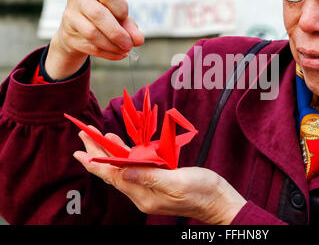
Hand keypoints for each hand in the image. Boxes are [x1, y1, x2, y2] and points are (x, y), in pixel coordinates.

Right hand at [46, 0, 144, 79]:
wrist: (80, 27)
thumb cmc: (106, 15)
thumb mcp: (121, 16)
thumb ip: (130, 26)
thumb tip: (138, 40)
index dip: (121, 8)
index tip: (125, 18)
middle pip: (98, 14)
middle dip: (117, 33)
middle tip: (129, 44)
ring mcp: (70, 14)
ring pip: (92, 33)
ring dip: (112, 46)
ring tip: (125, 50)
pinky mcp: (67, 34)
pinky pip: (90, 46)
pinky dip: (108, 53)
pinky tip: (118, 54)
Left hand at [73, 127, 245, 224]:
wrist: (218, 201)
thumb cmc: (202, 191)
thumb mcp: (176, 182)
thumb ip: (149, 176)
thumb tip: (122, 171)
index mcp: (144, 195)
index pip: (112, 176)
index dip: (95, 161)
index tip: (80, 149)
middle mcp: (142, 193)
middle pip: (113, 172)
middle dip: (97, 153)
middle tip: (84, 136)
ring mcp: (149, 189)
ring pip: (123, 169)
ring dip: (109, 153)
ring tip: (97, 139)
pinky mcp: (158, 183)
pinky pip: (136, 168)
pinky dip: (126, 156)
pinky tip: (123, 148)